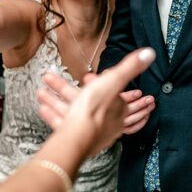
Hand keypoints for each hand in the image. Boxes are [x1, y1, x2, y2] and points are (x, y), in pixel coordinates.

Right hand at [39, 75, 155, 135]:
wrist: (76, 137)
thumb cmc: (95, 109)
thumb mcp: (113, 81)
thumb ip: (129, 68)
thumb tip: (149, 53)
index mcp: (117, 110)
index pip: (125, 100)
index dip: (128, 95)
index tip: (130, 93)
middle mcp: (105, 123)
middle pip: (95, 107)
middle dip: (85, 95)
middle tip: (78, 90)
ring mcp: (86, 132)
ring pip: (72, 112)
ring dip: (57, 101)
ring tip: (44, 93)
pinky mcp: (73, 138)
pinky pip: (61, 123)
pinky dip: (51, 114)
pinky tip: (42, 108)